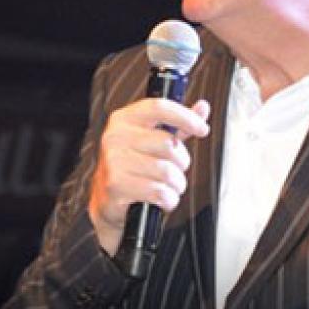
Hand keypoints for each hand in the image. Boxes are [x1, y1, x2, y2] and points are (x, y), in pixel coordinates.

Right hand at [88, 97, 210, 253]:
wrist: (106, 201)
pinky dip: (168, 199)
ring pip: (167, 171)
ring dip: (176, 184)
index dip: (185, 117)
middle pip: (169, 144)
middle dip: (182, 162)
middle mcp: (115, 136)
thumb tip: (202, 108)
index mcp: (124, 119)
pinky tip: (162, 199)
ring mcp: (113, 161)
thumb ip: (178, 124)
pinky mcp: (116, 185)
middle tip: (176, 170)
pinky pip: (159, 191)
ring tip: (169, 187)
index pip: (159, 108)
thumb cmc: (132, 168)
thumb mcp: (154, 141)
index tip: (203, 129)